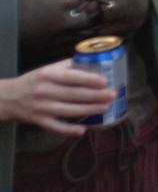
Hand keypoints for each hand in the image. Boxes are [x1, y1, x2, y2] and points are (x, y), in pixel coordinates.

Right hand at [0, 60, 115, 135]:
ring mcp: (41, 108)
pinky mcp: (38, 121)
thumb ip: (67, 66)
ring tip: (105, 108)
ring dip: (89, 110)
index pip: (71, 77)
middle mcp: (44, 91)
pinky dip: (69, 130)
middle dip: (95, 95)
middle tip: (112, 95)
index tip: (105, 81)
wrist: (7, 98)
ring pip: (68, 110)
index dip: (88, 79)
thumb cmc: (33, 81)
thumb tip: (92, 61)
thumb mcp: (47, 69)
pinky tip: (83, 130)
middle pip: (73, 94)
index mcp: (47, 75)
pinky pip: (56, 127)